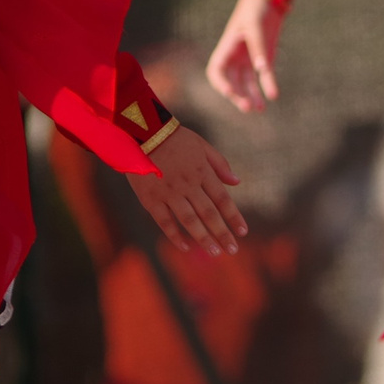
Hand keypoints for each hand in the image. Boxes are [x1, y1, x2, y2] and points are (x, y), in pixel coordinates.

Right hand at [125, 124, 249, 254]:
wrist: (141, 132)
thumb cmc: (174, 138)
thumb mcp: (202, 145)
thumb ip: (220, 164)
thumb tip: (237, 182)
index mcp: (202, 171)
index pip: (222, 199)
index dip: (233, 217)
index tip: (243, 232)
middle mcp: (188, 184)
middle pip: (209, 213)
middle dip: (222, 233)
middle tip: (232, 250)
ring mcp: (169, 193)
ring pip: (189, 220)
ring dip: (203, 238)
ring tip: (215, 252)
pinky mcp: (150, 199)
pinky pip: (165, 221)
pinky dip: (175, 236)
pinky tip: (185, 247)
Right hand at [205, 0, 285, 112]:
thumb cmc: (256, 8)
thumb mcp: (255, 26)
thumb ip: (259, 48)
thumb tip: (261, 70)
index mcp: (227, 47)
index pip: (216, 70)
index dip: (220, 83)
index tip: (228, 92)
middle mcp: (235, 56)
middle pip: (231, 81)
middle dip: (237, 95)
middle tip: (247, 107)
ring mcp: (249, 58)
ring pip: (247, 83)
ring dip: (251, 96)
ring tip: (259, 109)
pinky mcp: (264, 58)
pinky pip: (264, 76)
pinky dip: (267, 86)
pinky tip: (272, 96)